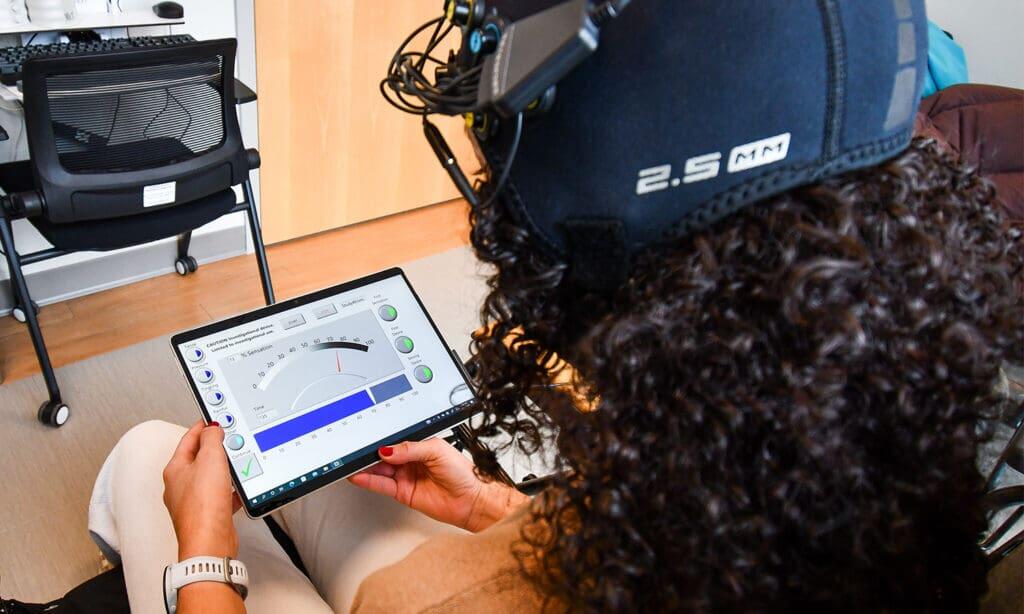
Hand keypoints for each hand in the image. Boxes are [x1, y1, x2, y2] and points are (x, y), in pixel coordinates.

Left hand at [162, 420, 239, 559]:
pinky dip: (230, 490)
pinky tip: (240, 490)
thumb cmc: (203, 505)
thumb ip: (212, 439)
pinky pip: (220, 496)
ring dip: (224, 469)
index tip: (213, 419)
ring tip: (236, 462)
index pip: (188, 440)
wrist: (209, 541)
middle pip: (198, 458)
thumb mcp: (210, 459)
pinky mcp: (207, 515)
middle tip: (228, 438)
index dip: (202, 426)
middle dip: (215, 448)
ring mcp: (192, 501)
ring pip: (210, 478)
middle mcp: (180, 486)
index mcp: (174, 469)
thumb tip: (212, 428)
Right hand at [349, 438, 528, 532]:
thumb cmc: (463, 473)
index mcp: (419, 446)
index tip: (367, 439)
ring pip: (379, 470)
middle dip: (369, 453)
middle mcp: (410, 461)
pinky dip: (369, 481)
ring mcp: (405, 477)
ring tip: (351, 463)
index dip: (381, 440)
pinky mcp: (402, 493)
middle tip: (354, 451)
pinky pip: (382, 485)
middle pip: (383, 456)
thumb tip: (389, 449)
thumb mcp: (437, 450)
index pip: (394, 441)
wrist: (471, 500)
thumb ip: (411, 448)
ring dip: (365, 467)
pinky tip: (359, 476)